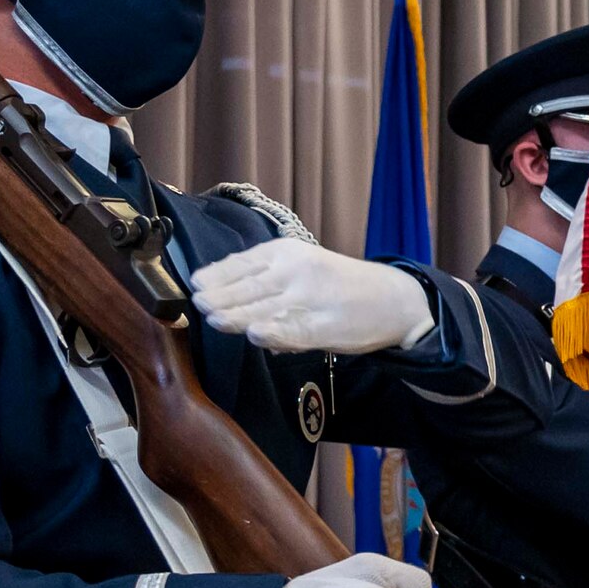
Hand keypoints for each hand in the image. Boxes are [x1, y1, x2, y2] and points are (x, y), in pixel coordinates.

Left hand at [192, 239, 435, 354]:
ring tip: (214, 319)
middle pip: (248, 285)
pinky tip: (256, 335)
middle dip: (220, 296)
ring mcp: (311, 299)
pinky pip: (294, 331)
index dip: (216, 275)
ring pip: (265, 308)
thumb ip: (265, 280)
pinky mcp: (325, 327)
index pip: (242, 262)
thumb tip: (223, 300)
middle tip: (198, 304)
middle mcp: (297, 271)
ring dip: (236, 315)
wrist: (393, 299)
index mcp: (287, 252)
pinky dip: (274, 333)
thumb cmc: (341, 285)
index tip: (195, 284)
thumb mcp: (302, 266)